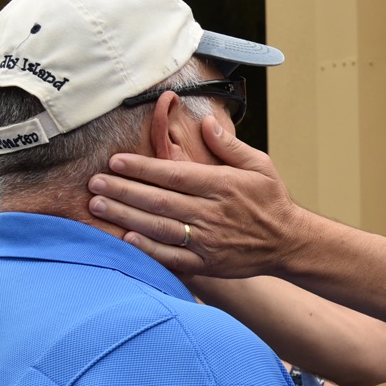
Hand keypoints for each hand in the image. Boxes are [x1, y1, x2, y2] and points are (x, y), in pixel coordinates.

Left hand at [88, 118, 303, 277]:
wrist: (290, 242)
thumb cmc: (272, 201)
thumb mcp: (259, 165)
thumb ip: (229, 145)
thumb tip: (205, 122)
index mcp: (223, 185)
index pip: (174, 175)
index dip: (142, 168)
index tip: (115, 161)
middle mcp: (213, 213)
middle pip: (159, 200)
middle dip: (123, 190)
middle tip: (94, 183)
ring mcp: (209, 240)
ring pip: (159, 227)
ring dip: (126, 216)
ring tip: (99, 206)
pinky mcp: (207, 262)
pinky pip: (173, 256)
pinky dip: (149, 248)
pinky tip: (127, 238)